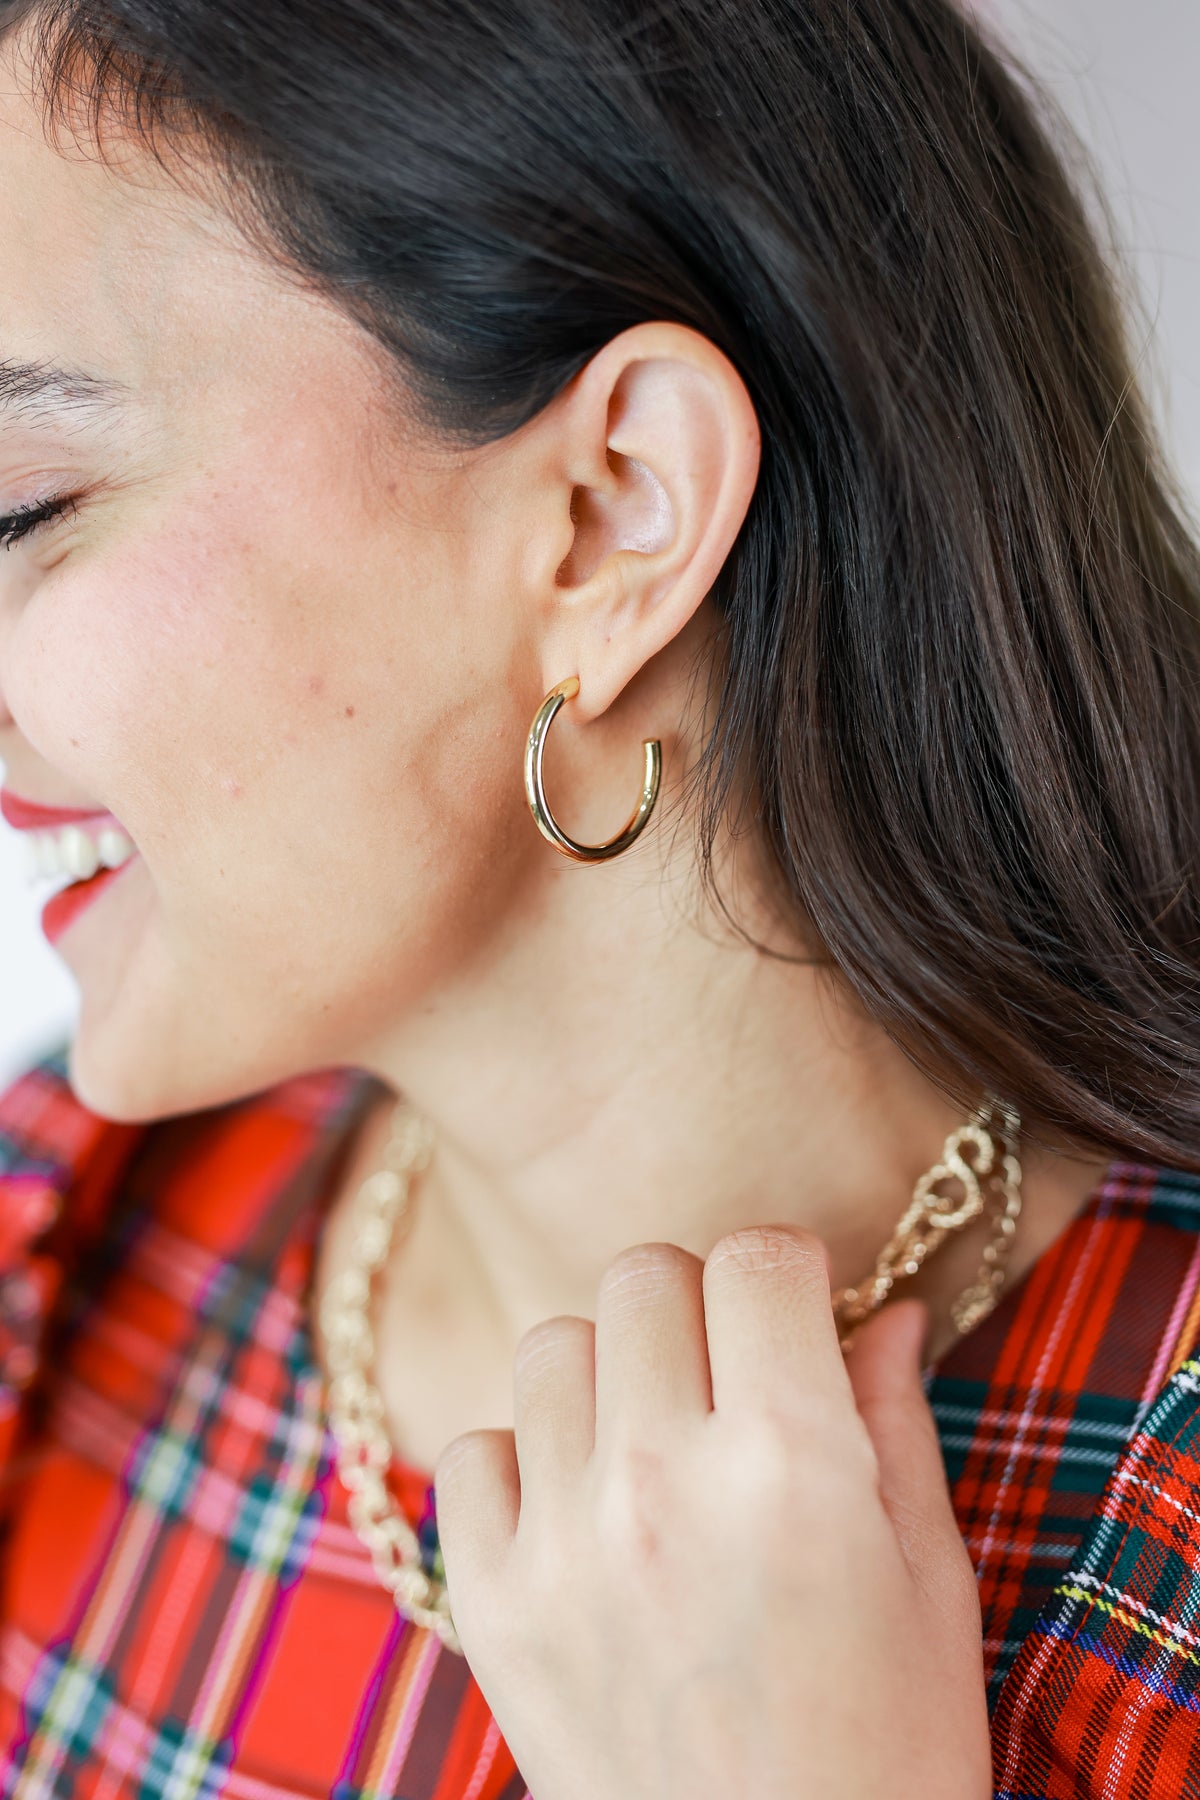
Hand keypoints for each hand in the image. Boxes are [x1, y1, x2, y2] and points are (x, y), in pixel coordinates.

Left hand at [433, 1225, 992, 1799]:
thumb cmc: (888, 1748)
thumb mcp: (929, 1578)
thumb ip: (892, 1421)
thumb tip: (879, 1312)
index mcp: (790, 1462)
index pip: (757, 1257)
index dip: (787, 1272)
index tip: (795, 1311)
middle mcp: (662, 1482)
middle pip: (643, 1274)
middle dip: (697, 1303)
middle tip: (727, 1373)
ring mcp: (562, 1543)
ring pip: (550, 1344)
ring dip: (607, 1370)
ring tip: (651, 1440)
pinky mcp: (490, 1605)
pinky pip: (472, 1451)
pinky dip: (522, 1461)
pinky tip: (580, 1511)